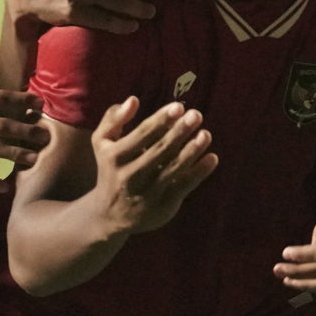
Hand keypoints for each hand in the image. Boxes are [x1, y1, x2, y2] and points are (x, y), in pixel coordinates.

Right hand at [90, 96, 216, 235]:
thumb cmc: (111, 168)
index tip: (179, 107)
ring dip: (192, 150)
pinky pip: (183, 186)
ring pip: (173, 169)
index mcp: (114, 156)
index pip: (142, 135)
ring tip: (205, 134)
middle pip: (159, 151)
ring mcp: (146, 193)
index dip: (161, 120)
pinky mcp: (161, 206)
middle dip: (179, 131)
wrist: (109, 215)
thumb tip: (133, 100)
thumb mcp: (102, 143)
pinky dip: (199, 172)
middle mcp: (129, 176)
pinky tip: (212, 158)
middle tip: (196, 115)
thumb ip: (114, 118)